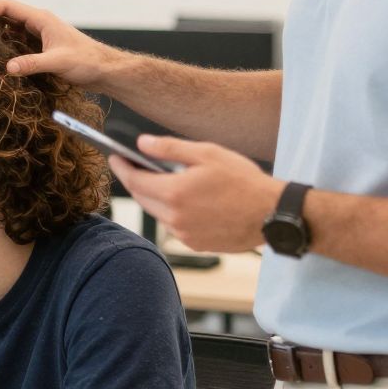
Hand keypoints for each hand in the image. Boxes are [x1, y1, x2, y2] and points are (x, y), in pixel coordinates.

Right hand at [0, 0, 122, 87]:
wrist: (104, 69)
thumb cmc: (86, 61)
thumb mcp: (58, 62)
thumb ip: (32, 64)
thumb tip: (7, 68)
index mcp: (40, 18)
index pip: (7, 6)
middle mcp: (38, 21)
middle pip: (5, 10)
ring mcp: (39, 31)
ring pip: (9, 22)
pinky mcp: (40, 43)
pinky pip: (15, 35)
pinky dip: (1, 36)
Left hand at [111, 134, 281, 253]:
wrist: (273, 214)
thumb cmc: (244, 181)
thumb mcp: (207, 154)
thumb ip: (170, 149)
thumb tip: (142, 144)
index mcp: (174, 193)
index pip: (134, 180)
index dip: (121, 167)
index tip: (114, 157)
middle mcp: (175, 217)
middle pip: (142, 198)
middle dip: (136, 181)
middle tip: (135, 165)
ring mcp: (184, 234)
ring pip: (158, 213)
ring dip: (155, 197)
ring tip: (163, 181)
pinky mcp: (196, 244)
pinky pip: (174, 225)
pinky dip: (172, 212)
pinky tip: (186, 200)